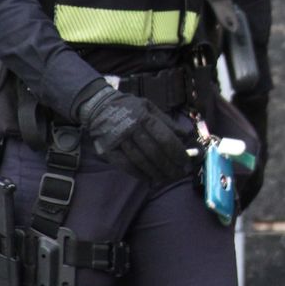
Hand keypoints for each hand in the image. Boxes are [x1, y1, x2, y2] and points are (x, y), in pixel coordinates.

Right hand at [75, 83, 194, 182]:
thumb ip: (167, 122)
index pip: (164, 138)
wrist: (98, 107)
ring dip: (156, 173)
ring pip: (141, 161)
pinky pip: (126, 166)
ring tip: (167, 178)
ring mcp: (119, 141)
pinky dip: (139, 174)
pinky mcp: (109, 150)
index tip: (186, 162)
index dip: (177, 152)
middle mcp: (131, 129)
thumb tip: (185, 136)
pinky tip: (150, 178)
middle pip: (154, 152)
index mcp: (144, 117)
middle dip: (169, 166)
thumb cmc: (129, 107)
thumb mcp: (149, 107)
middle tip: (179, 174)